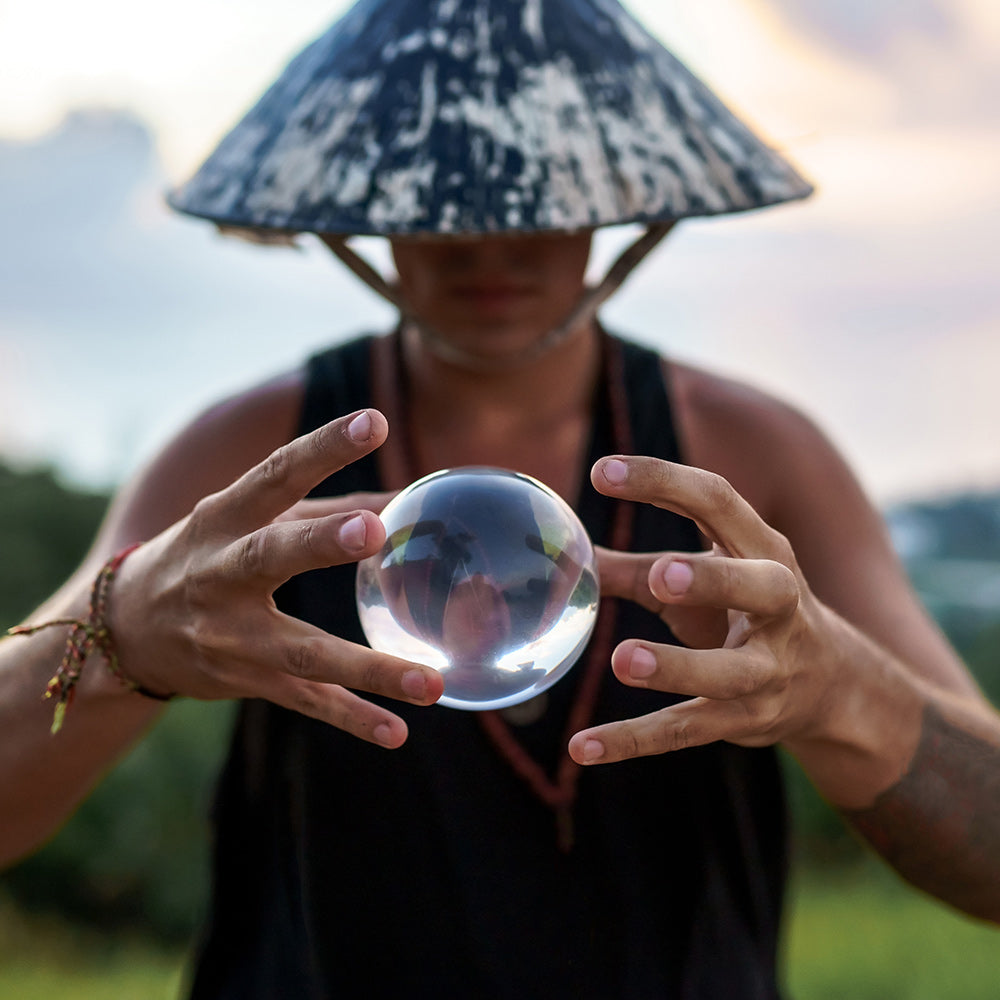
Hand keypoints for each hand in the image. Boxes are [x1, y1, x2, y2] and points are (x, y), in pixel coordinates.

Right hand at [111, 409, 442, 746]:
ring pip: (304, 650)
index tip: (375, 421)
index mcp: (225, 517)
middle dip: (319, 543)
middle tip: (372, 530)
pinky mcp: (246, 680)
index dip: (323, 448)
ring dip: (369, 667)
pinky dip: (351, 717)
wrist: (124, 630)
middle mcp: (222, 573)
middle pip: (271, 554)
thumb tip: (401, 499)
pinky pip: (305, 700)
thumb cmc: (206, 554)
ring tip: (432, 680)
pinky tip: (397, 731)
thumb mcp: (246, 518)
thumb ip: (324, 507)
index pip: (277, 473)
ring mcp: (232, 635)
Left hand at [569, 455, 839, 764]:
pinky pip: (688, 730)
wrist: (833, 685)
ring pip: (728, 672)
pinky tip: (582, 747)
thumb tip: (562, 554)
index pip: (718, 501)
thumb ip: (635, 567)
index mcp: (762, 550)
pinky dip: (634, 740)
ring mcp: (768, 669)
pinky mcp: (746, 719)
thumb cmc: (749, 612)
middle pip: (758, 586)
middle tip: (661, 573)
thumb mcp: (702, 578)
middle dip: (712, 579)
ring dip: (678, 667)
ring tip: (623, 660)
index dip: (664, 482)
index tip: (604, 470)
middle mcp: (778, 605)